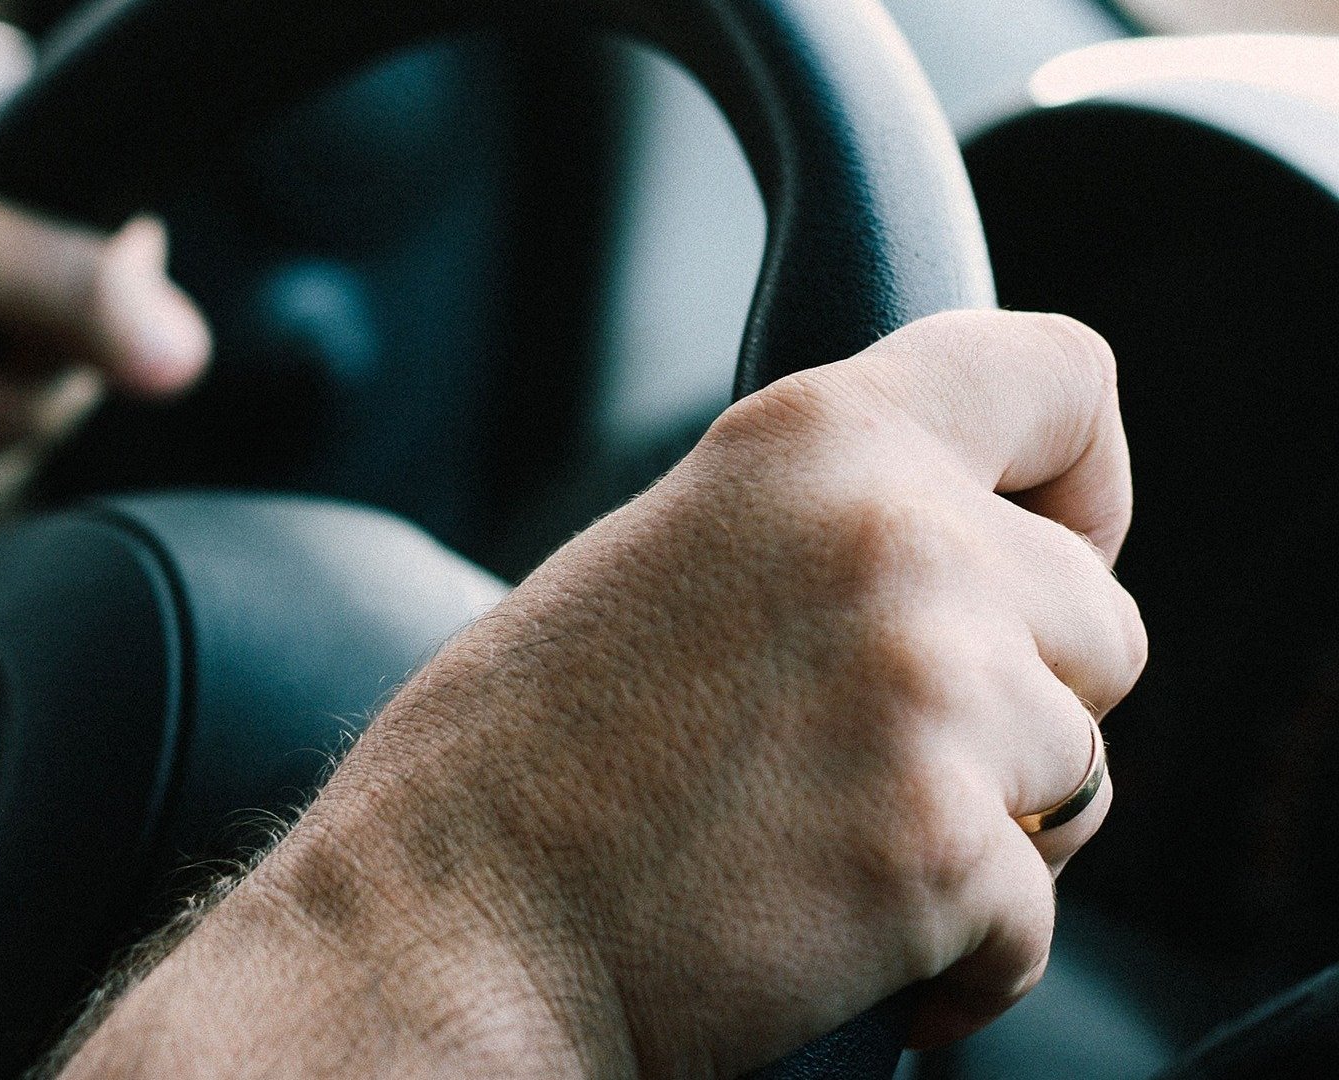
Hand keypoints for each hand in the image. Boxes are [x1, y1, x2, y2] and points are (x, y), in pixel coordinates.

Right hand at [57, 311, 1144, 1077]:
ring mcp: (932, 695)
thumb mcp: (663, 556)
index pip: (1061, 377)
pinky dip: (961, 951)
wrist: (441, 932)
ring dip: (991, 823)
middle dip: (1022, 697)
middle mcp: (895, 541)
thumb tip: (952, 561)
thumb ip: (818, 529)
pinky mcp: (943, 852)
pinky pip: (1037, 914)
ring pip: (1081, 768)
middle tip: (878, 756)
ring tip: (832, 849)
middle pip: (1099, 616)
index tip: (1051, 545)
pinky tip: (835, 939)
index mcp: (812, 441)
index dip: (1079, 477)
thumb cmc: (511, 765)